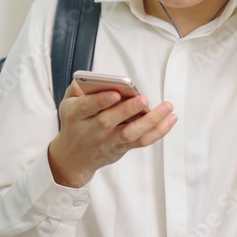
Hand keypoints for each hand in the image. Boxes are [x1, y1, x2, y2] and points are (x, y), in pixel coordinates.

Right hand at [48, 81, 176, 187]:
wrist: (73, 158)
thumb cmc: (75, 124)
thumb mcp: (67, 105)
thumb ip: (76, 89)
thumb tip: (92, 79)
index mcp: (76, 115)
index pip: (87, 107)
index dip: (101, 101)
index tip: (115, 94)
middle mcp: (91, 130)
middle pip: (109, 121)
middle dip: (127, 110)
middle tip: (142, 100)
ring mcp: (108, 141)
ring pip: (130, 133)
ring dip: (150, 121)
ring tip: (166, 108)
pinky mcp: (121, 148)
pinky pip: (142, 141)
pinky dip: (158, 131)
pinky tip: (170, 119)